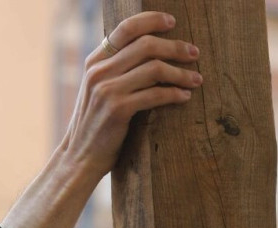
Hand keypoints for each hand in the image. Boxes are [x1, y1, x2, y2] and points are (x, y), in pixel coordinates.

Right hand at [62, 11, 201, 184]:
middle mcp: (99, 72)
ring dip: (180, 73)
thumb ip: (115, 72)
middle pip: (145, 45)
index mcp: (94, 62)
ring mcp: (108, 91)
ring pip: (154, 69)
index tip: (173, 23)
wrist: (81, 157)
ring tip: (196, 79)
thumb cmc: (95, 127)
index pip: (125, 29)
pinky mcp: (118, 110)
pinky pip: (155, 95)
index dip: (151, 21)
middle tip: (194, 53)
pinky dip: (174, 94)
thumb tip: (146, 56)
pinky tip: (185, 97)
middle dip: (175, 47)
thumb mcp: (98, 92)